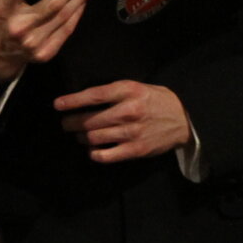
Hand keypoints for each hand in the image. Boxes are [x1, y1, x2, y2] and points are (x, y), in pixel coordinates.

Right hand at [0, 0, 93, 83]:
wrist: (2, 52)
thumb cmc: (3, 17)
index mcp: (4, 10)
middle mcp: (18, 27)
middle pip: (52, 3)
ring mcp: (33, 42)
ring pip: (63, 16)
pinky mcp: (45, 52)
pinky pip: (66, 30)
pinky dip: (76, 14)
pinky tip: (82, 2)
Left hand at [54, 80, 190, 163]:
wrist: (184, 119)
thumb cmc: (156, 101)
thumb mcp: (137, 87)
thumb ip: (114, 92)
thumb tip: (85, 100)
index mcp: (128, 91)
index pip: (93, 96)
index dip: (72, 101)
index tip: (58, 105)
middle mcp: (128, 111)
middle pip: (89, 120)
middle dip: (72, 123)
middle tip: (66, 124)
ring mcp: (132, 132)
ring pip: (94, 138)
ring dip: (81, 137)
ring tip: (80, 136)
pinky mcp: (135, 150)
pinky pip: (105, 155)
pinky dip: (94, 153)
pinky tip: (93, 150)